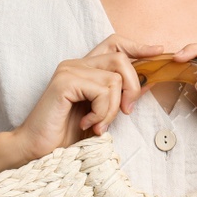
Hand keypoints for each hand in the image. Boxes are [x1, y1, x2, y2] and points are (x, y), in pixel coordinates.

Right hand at [10, 34, 164, 162]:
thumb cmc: (67, 135)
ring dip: (112, 109)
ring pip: (114, 79)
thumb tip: (148, 81)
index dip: (137, 46)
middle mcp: (76, 64)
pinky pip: (102, 91)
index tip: (157, 51)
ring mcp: (69, 71)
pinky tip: (87, 124)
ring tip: (98, 125)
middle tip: (126, 112)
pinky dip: (101, 113)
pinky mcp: (65, 82)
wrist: (38, 151)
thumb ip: (119, 96)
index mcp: (84, 68)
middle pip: (121, 59)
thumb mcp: (102, 113)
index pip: (114, 44)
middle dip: (132, 87)